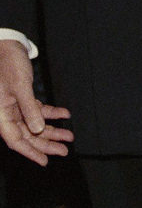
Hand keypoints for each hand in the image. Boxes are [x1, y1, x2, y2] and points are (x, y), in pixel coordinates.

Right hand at [0, 41, 72, 165]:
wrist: (7, 46)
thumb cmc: (8, 64)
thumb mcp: (20, 86)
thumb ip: (29, 109)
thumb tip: (38, 130)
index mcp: (1, 114)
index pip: (16, 140)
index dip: (30, 152)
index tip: (45, 161)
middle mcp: (7, 113)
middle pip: (28, 135)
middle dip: (46, 144)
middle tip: (64, 150)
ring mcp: (15, 106)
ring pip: (34, 124)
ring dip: (52, 130)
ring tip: (69, 136)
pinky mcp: (23, 98)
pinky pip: (38, 110)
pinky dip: (51, 113)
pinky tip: (65, 114)